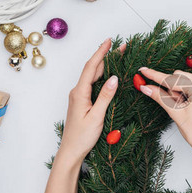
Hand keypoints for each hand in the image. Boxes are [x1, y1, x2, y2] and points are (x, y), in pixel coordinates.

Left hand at [58, 39, 124, 163]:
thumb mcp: (97, 117)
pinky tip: (110, 74)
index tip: (109, 41)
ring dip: (105, 65)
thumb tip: (114, 78)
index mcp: (80, 93)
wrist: (71, 151)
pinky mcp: (83, 101)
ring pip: (93, 76)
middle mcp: (78, 92)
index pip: (91, 68)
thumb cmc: (82, 137)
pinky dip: (102, 76)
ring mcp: (79, 96)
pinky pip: (93, 84)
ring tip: (118, 56)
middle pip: (93, 69)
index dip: (100, 53)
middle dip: (106, 56)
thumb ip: (106, 96)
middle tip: (120, 47)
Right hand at [138, 67, 191, 159]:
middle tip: (176, 105)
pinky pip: (189, 85)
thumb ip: (160, 97)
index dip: (155, 76)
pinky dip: (183, 93)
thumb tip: (146, 87)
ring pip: (182, 81)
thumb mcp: (175, 113)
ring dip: (176, 92)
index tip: (143, 70)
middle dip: (171, 89)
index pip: (172, 79)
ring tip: (183, 107)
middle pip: (177, 77)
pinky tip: (187, 105)